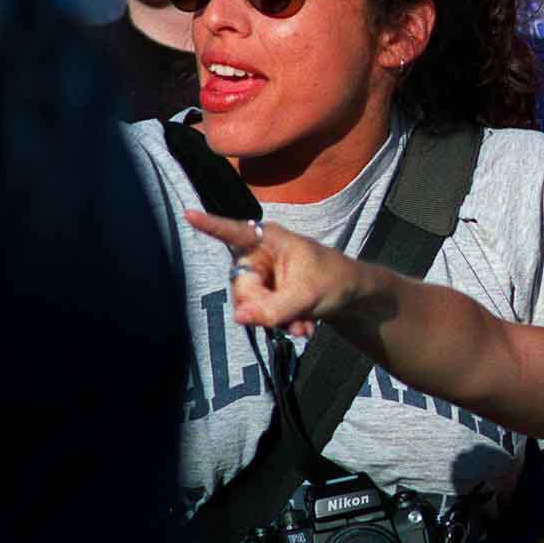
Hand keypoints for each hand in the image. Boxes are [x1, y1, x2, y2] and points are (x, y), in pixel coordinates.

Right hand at [186, 211, 364, 335]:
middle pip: (241, 286)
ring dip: (275, 321)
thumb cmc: (335, 281)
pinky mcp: (266, 294)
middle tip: (291, 319)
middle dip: (264, 308)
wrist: (355, 297)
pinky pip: (259, 314)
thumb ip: (273, 307)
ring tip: (302, 326)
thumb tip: (238, 318)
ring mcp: (262, 276)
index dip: (211, 225)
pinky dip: (280, 324)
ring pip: (249, 305)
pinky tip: (302, 328)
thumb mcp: (307, 295)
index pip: (236, 232)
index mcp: (271, 239)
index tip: (188, 213)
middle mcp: (260, 255)